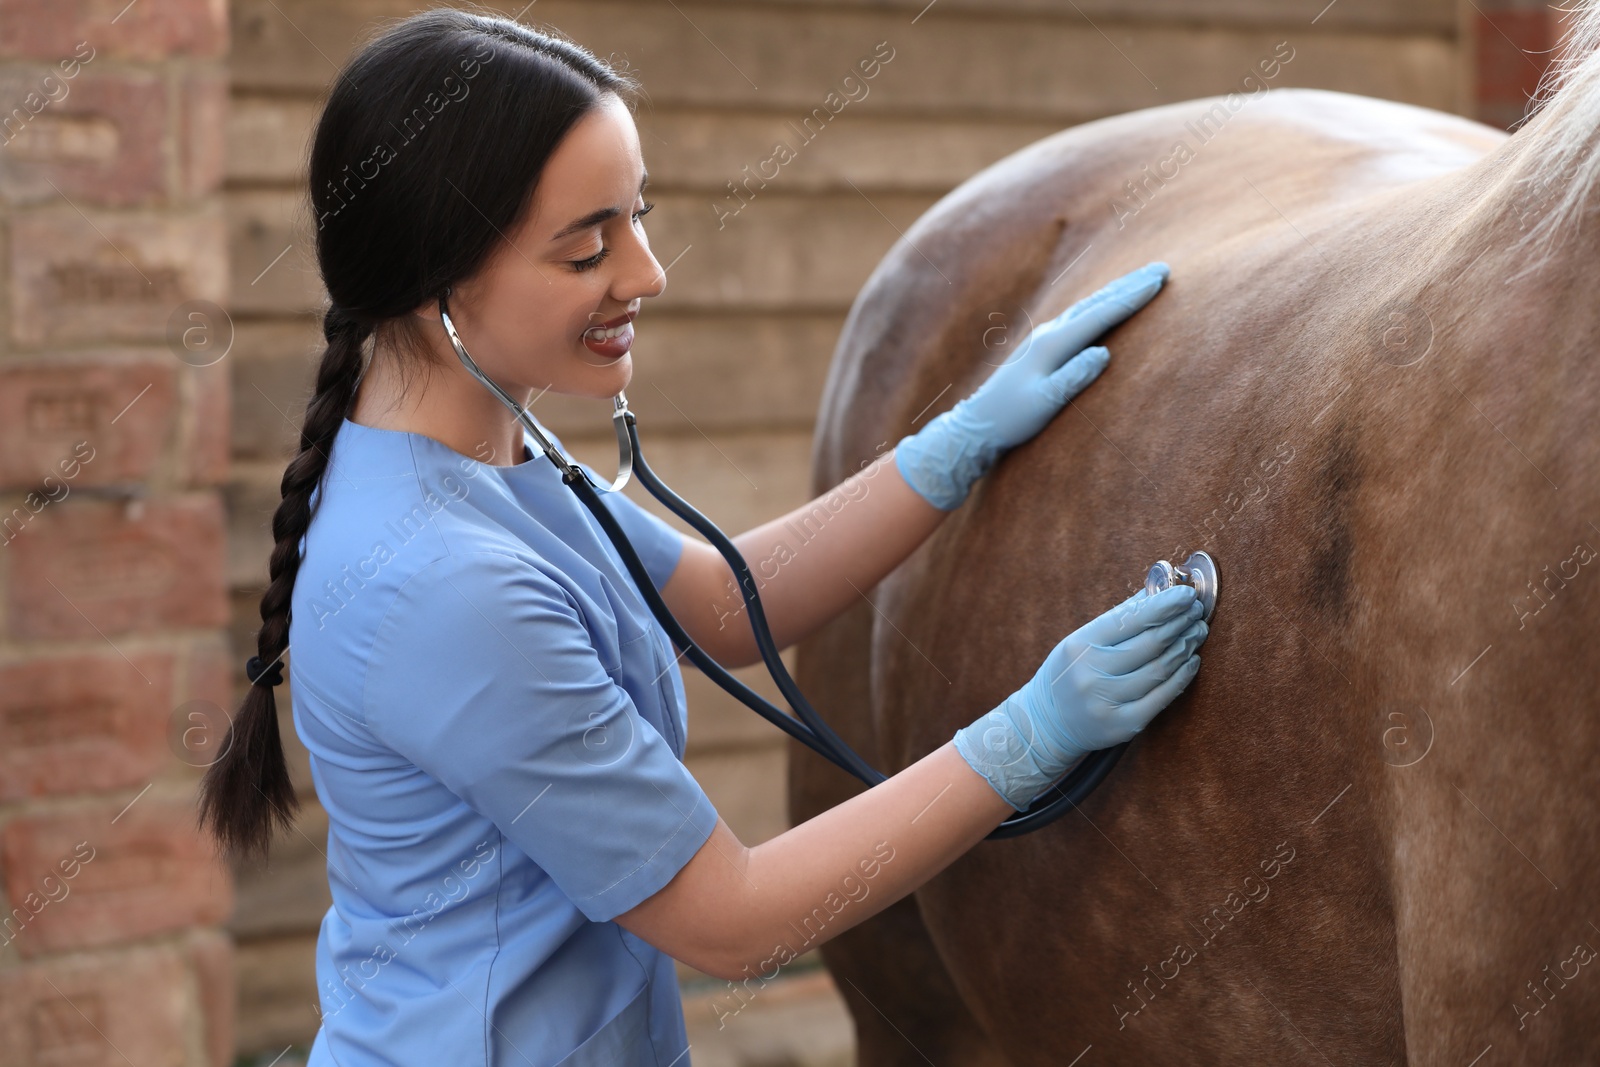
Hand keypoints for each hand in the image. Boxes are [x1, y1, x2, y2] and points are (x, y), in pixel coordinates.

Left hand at [893, 261, 1169, 509]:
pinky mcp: (1042, 347)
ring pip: (1088, 307)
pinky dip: (1099, 307)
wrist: (977, 424)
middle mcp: (1049, 334)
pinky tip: (1104, 306)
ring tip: (1141, 281)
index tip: (1160, 279)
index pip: (1101, 315)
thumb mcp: (1044, 403)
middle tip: (1162, 270)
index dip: (1132, 297)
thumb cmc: (1011, 418)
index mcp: (1053, 344)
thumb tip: (1103, 353)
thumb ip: (1073, 378)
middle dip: (1130, 286)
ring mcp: (1044, 338)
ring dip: (1116, 293)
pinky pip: (1079, 318)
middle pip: (1097, 303)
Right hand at [952, 583, 1206, 810]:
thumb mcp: (1081, 641)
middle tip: (1197, 611)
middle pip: (1150, 643)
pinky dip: (1182, 676)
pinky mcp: (1123, 725)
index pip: (1130, 619)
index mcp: (1080, 646)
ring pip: (1160, 669)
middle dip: (1180, 623)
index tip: (1187, 594)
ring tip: (1197, 631)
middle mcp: (1091, 673)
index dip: (1164, 605)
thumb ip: (1119, 618)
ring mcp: (1107, 702)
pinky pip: (1163, 697)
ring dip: (1185, 647)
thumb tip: (1157, 592)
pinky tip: (1191, 661)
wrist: (1046, 723)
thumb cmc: (1069, 673)